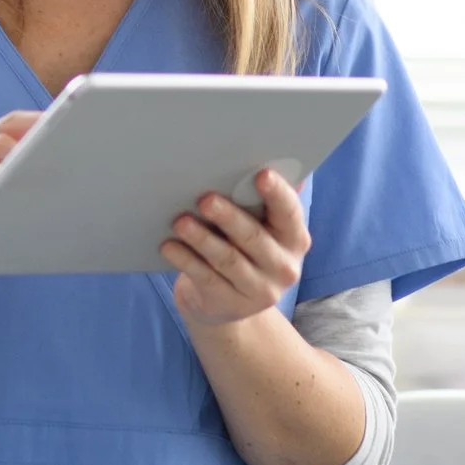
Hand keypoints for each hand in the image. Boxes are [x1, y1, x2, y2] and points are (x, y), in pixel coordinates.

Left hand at [161, 168, 310, 329]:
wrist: (230, 303)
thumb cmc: (244, 248)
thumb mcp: (261, 227)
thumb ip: (263, 200)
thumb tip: (270, 160)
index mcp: (295, 239)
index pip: (290, 213)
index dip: (277, 193)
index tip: (261, 174)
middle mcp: (283, 267)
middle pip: (254, 238)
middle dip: (229, 217)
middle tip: (205, 199)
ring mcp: (259, 290)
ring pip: (227, 260)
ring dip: (202, 238)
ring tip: (180, 221)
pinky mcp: (229, 304)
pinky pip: (205, 279)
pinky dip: (185, 260)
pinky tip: (169, 245)